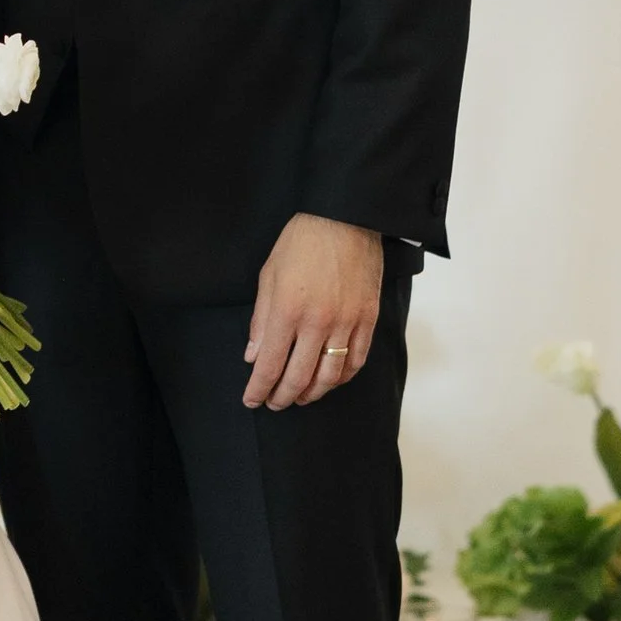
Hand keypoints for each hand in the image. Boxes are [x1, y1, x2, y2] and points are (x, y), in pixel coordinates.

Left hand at [243, 214, 381, 410]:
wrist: (344, 217)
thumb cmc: (302, 241)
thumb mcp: (269, 275)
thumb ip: (261, 320)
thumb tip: (253, 355)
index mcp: (288, 310)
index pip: (270, 365)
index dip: (259, 388)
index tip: (252, 399)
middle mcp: (318, 322)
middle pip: (299, 378)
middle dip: (282, 397)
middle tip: (274, 403)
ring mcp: (347, 322)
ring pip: (330, 376)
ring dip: (312, 393)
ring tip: (300, 396)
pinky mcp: (368, 318)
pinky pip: (357, 360)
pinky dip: (342, 378)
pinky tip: (331, 380)